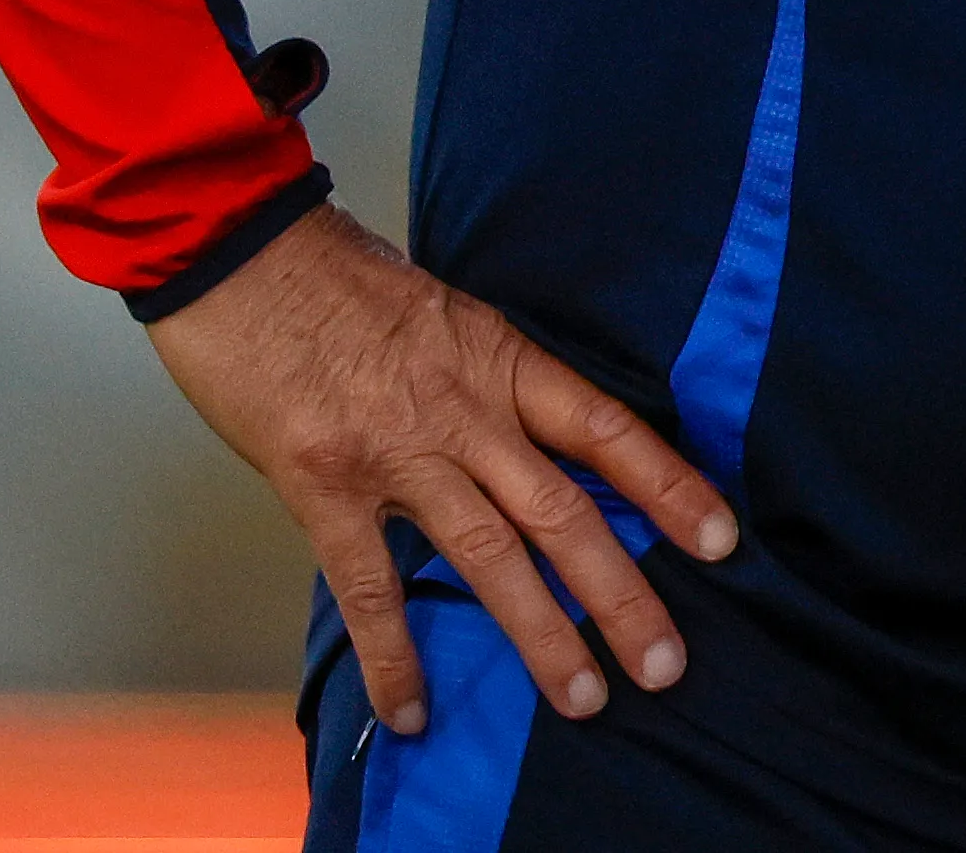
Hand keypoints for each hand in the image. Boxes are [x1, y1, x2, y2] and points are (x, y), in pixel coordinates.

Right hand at [145, 202, 737, 735]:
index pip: (606, 431)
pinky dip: (394, 654)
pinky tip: (415, 709)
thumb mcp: (449, 317)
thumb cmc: (344, 282)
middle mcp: (464, 412)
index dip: (668, 486)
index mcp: (502, 362)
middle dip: (621, 592)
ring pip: (488, 555)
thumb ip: (494, 382)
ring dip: (541, 632)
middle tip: (666, 663)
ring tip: (584, 697)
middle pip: (562, 510)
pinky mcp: (325, 489)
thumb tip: (539, 442)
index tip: (721, 539)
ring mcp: (396, 455)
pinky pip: (369, 586)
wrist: (245, 257)